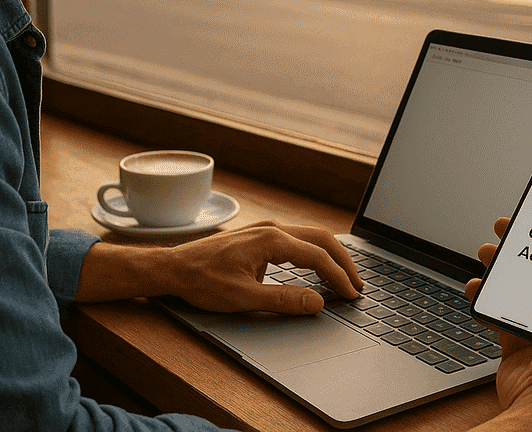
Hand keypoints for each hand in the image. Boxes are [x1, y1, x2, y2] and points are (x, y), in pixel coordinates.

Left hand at [161, 220, 363, 314]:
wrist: (173, 267)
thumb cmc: (202, 281)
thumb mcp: (244, 297)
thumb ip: (284, 299)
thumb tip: (317, 302)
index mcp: (271, 240)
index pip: (317, 257)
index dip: (338, 277)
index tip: (352, 295)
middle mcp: (272, 229)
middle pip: (321, 239)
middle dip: (343, 261)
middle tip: (358, 284)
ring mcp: (265, 230)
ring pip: (310, 236)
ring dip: (330, 255)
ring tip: (344, 277)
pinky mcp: (259, 236)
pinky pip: (297, 239)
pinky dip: (315, 252)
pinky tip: (318, 266)